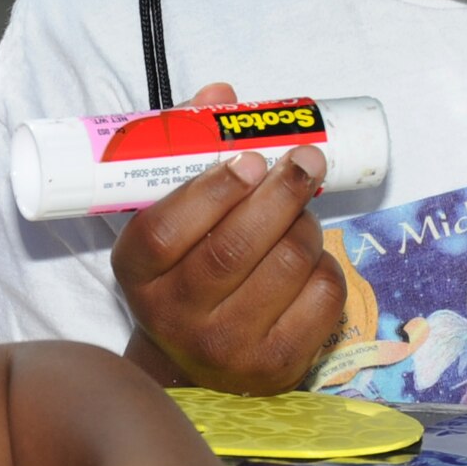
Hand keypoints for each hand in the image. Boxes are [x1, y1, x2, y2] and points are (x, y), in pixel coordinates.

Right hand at [112, 82, 346, 393]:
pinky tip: (309, 259)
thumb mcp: (170, 224)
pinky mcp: (279, 366)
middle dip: (279, 193)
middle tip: (304, 159)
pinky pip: (322, 295)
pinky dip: (326, 264)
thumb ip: (190, 154)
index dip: (211, 189)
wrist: (198, 370)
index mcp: (139, 276)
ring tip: (300, 212)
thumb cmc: (186, 276)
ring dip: (305, 224)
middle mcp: (177, 317)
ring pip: (287, 264)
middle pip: (235, 247)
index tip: (248, 158)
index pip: (165, 231)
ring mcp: (230, 346)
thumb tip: (222, 96)